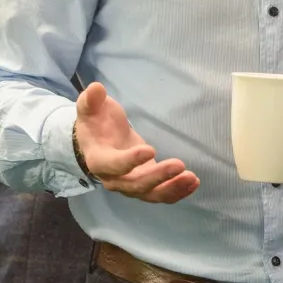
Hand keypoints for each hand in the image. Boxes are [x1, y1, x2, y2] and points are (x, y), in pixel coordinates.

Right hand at [74, 82, 198, 202]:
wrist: (97, 140)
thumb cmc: (95, 122)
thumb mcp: (89, 108)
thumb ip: (91, 100)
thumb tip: (96, 88)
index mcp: (98, 160)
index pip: (113, 165)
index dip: (130, 160)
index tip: (151, 150)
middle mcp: (113, 179)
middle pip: (135, 184)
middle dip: (158, 177)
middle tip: (179, 165)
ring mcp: (130, 185)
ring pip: (150, 194)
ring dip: (171, 188)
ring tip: (191, 178)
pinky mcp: (145, 185)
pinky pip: (160, 194)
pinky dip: (177, 191)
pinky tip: (193, 183)